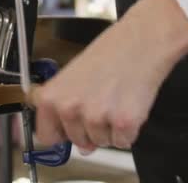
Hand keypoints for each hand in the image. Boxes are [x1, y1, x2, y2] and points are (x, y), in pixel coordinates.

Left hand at [32, 0, 187, 151]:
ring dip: (111, 129)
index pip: (47, 137)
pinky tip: (129, 105)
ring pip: (101, 143)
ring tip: (116, 99)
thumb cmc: (109, 53)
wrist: (141, 40)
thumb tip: (82, 147)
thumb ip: (69, 111)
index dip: (61, 133)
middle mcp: (69, 109)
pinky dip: (129, 130)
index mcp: (51, 97)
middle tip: (102, 100)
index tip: (69, 127)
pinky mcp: (123, 123)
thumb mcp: (73, 77)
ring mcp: (96, 117)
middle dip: (90, 129)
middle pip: (77, 142)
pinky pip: (123, 142)